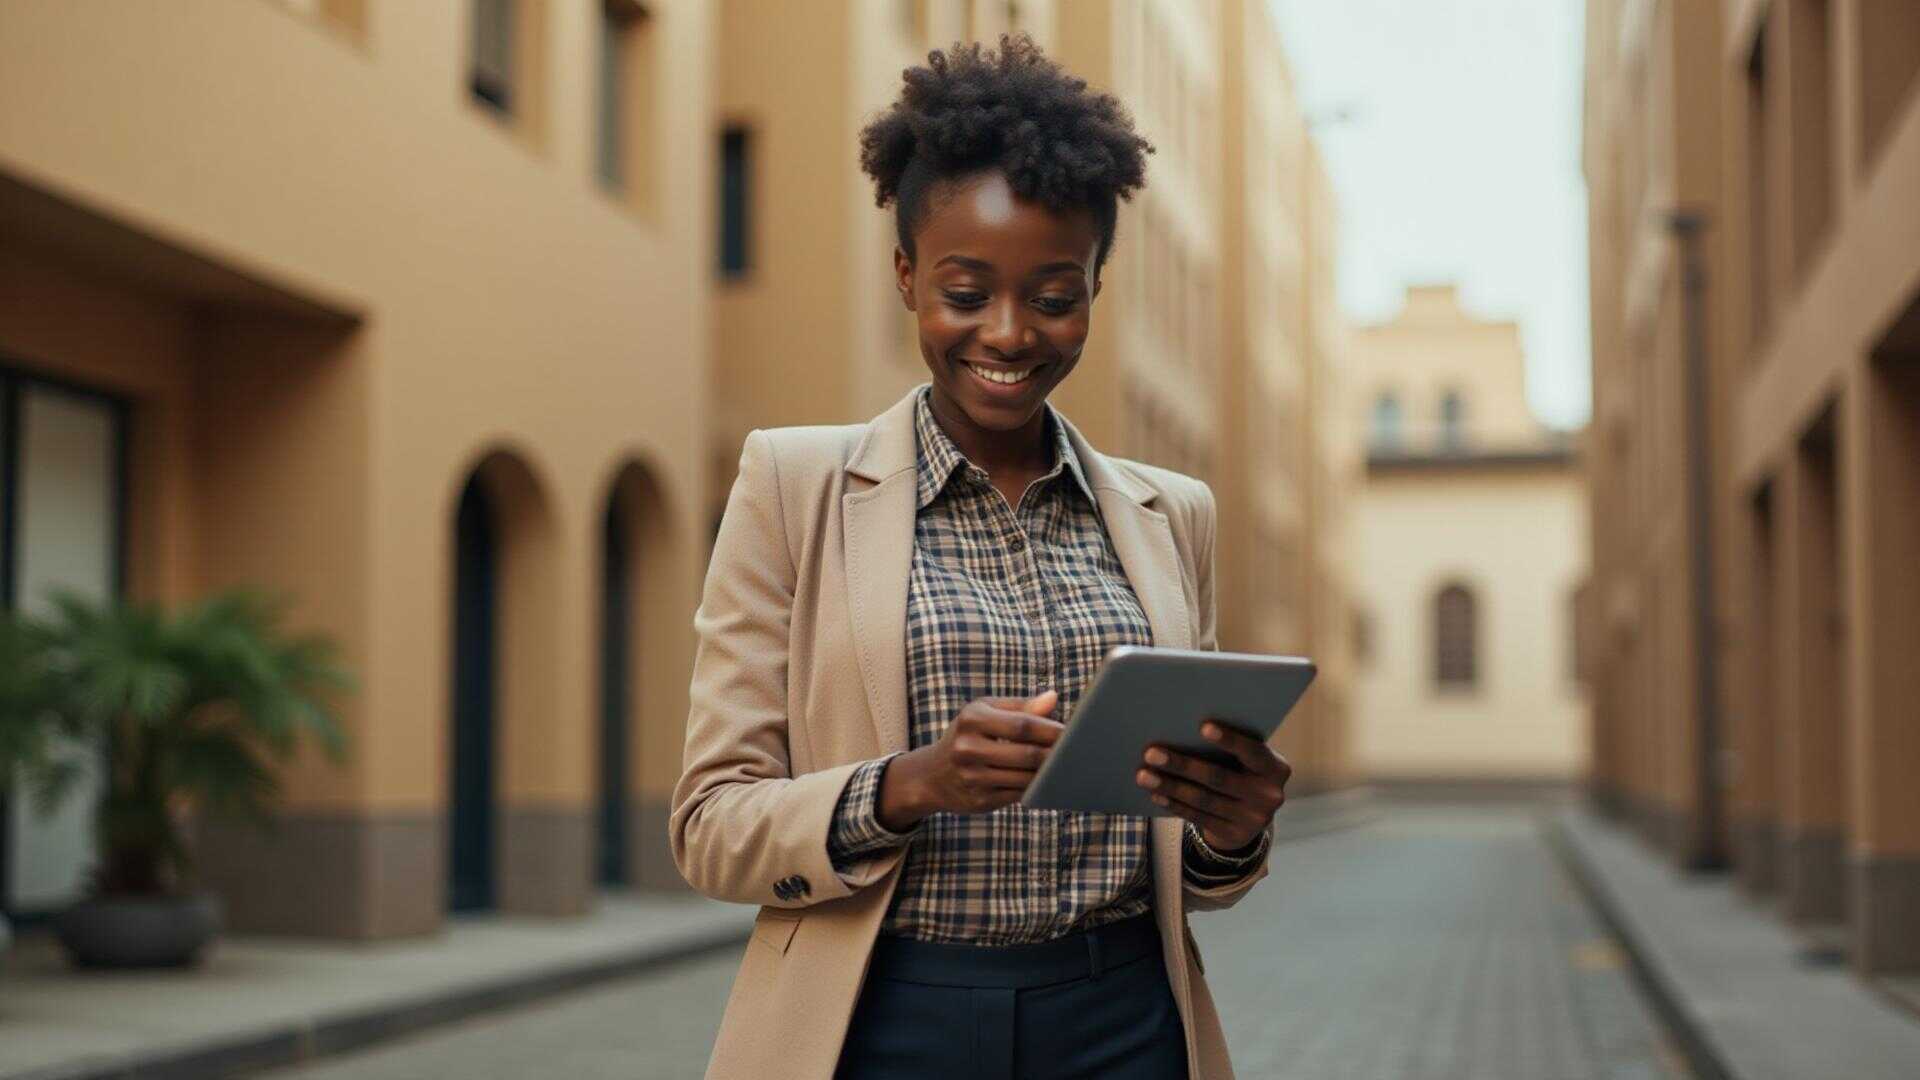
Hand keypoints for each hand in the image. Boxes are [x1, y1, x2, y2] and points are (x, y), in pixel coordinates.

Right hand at [877, 690, 1061, 830]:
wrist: (932, 776)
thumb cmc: (969, 735)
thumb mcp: (986, 712)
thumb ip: (1021, 706)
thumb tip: (1054, 697)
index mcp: (972, 719)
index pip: (1022, 725)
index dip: (1051, 730)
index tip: (1072, 732)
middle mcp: (968, 748)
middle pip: (1027, 754)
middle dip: (1055, 754)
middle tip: (1077, 751)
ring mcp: (973, 777)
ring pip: (1026, 777)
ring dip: (1049, 773)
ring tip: (1066, 765)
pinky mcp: (980, 801)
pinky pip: (1019, 795)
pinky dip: (1037, 788)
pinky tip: (1048, 780)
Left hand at [1136, 720, 1291, 851]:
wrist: (1253, 814)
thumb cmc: (1243, 770)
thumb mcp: (1248, 760)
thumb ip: (1231, 749)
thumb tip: (1182, 731)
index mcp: (1276, 768)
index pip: (1253, 751)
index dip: (1229, 740)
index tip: (1202, 726)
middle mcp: (1269, 795)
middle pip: (1219, 778)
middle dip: (1182, 765)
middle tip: (1151, 753)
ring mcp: (1253, 819)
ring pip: (1204, 800)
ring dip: (1171, 786)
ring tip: (1144, 775)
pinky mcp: (1234, 835)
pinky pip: (1199, 818)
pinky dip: (1175, 804)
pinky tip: (1156, 794)